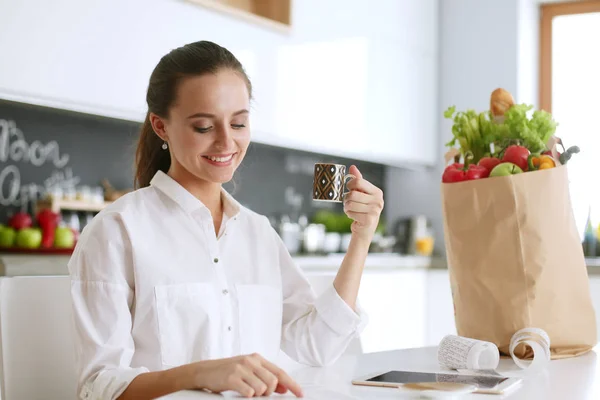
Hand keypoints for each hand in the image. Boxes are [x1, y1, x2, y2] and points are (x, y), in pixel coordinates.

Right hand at [186, 353, 302, 397]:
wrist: (206, 371)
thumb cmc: (229, 372)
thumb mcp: (249, 371)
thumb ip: (266, 377)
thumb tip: (284, 388)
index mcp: (257, 358)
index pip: (280, 372)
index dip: (292, 384)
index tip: (300, 394)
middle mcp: (251, 361)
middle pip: (273, 382)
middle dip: (269, 393)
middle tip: (259, 393)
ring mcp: (242, 368)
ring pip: (262, 388)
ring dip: (257, 395)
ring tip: (247, 391)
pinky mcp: (232, 377)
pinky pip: (249, 392)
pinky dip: (248, 396)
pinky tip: (241, 391)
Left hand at [343, 165, 383, 241]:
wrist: (365, 229)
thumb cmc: (362, 209)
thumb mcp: (361, 193)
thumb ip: (358, 180)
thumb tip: (352, 167)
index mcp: (377, 192)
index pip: (358, 181)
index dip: (350, 185)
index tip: (350, 189)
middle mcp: (378, 200)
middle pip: (352, 194)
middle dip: (346, 199)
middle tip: (349, 203)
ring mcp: (375, 211)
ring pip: (350, 204)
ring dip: (347, 207)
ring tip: (352, 210)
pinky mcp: (369, 220)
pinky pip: (351, 212)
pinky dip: (349, 214)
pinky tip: (354, 216)